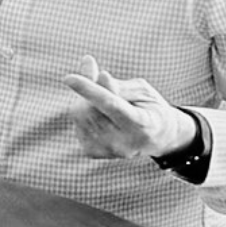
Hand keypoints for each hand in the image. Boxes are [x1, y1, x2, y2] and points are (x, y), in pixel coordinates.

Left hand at [63, 55, 193, 160]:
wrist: (157, 137)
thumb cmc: (149, 107)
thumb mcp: (141, 90)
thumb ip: (117, 84)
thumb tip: (97, 74)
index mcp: (140, 125)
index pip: (110, 104)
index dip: (89, 90)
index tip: (68, 78)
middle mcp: (122, 143)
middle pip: (89, 109)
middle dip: (89, 91)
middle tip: (102, 82)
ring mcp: (106, 150)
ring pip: (79, 115)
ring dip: (87, 102)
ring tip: (108, 106)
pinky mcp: (92, 152)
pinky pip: (77, 123)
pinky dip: (85, 114)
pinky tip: (103, 117)